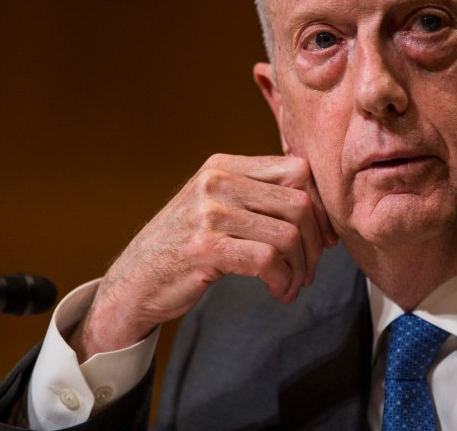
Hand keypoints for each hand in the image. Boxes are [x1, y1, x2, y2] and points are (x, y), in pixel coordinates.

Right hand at [69, 154, 336, 359]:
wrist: (133, 281)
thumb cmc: (184, 246)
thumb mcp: (217, 206)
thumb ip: (257, 196)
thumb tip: (320, 208)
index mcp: (223, 164)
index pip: (297, 170)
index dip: (320, 204)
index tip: (322, 236)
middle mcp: (216, 180)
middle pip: (299, 202)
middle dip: (314, 243)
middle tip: (309, 269)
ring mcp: (209, 212)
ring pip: (288, 233)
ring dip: (300, 268)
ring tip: (292, 284)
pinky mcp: (205, 247)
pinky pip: (268, 260)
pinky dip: (282, 280)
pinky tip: (278, 291)